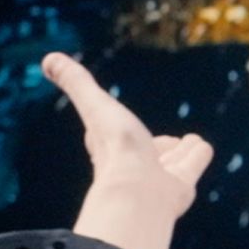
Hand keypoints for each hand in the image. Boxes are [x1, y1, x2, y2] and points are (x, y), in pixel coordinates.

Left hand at [43, 51, 213, 248]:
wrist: (140, 190)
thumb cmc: (115, 148)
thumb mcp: (95, 104)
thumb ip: (76, 82)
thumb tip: (48, 59)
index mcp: (111, 147)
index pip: (113, 132)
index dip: (113, 125)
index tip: (113, 122)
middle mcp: (134, 164)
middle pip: (147, 150)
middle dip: (157, 145)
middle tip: (164, 142)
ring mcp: (159, 177)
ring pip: (172, 159)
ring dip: (180, 151)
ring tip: (188, 142)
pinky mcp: (182, 185)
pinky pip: (194, 163)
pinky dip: (197, 154)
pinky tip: (201, 147)